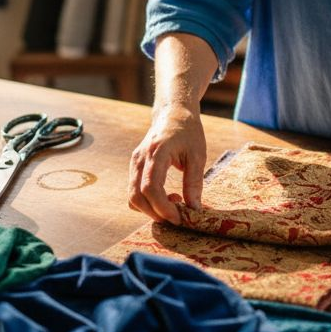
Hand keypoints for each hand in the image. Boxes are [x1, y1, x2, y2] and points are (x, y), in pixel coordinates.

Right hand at [127, 104, 205, 223]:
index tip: (179, 218)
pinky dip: (146, 201)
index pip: (151, 188)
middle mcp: (140, 159)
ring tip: (174, 205)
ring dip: (150, 209)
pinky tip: (165, 196)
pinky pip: (134, 191)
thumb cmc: (188, 132)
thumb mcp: (198, 155)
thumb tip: (194, 209)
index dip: (162, 208)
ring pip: (132, 196)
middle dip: (155, 213)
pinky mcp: (135, 166)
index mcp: (156, 153)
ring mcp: (135, 162)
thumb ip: (194, 182)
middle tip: (176, 218)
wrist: (173, 113)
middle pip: (137, 196)